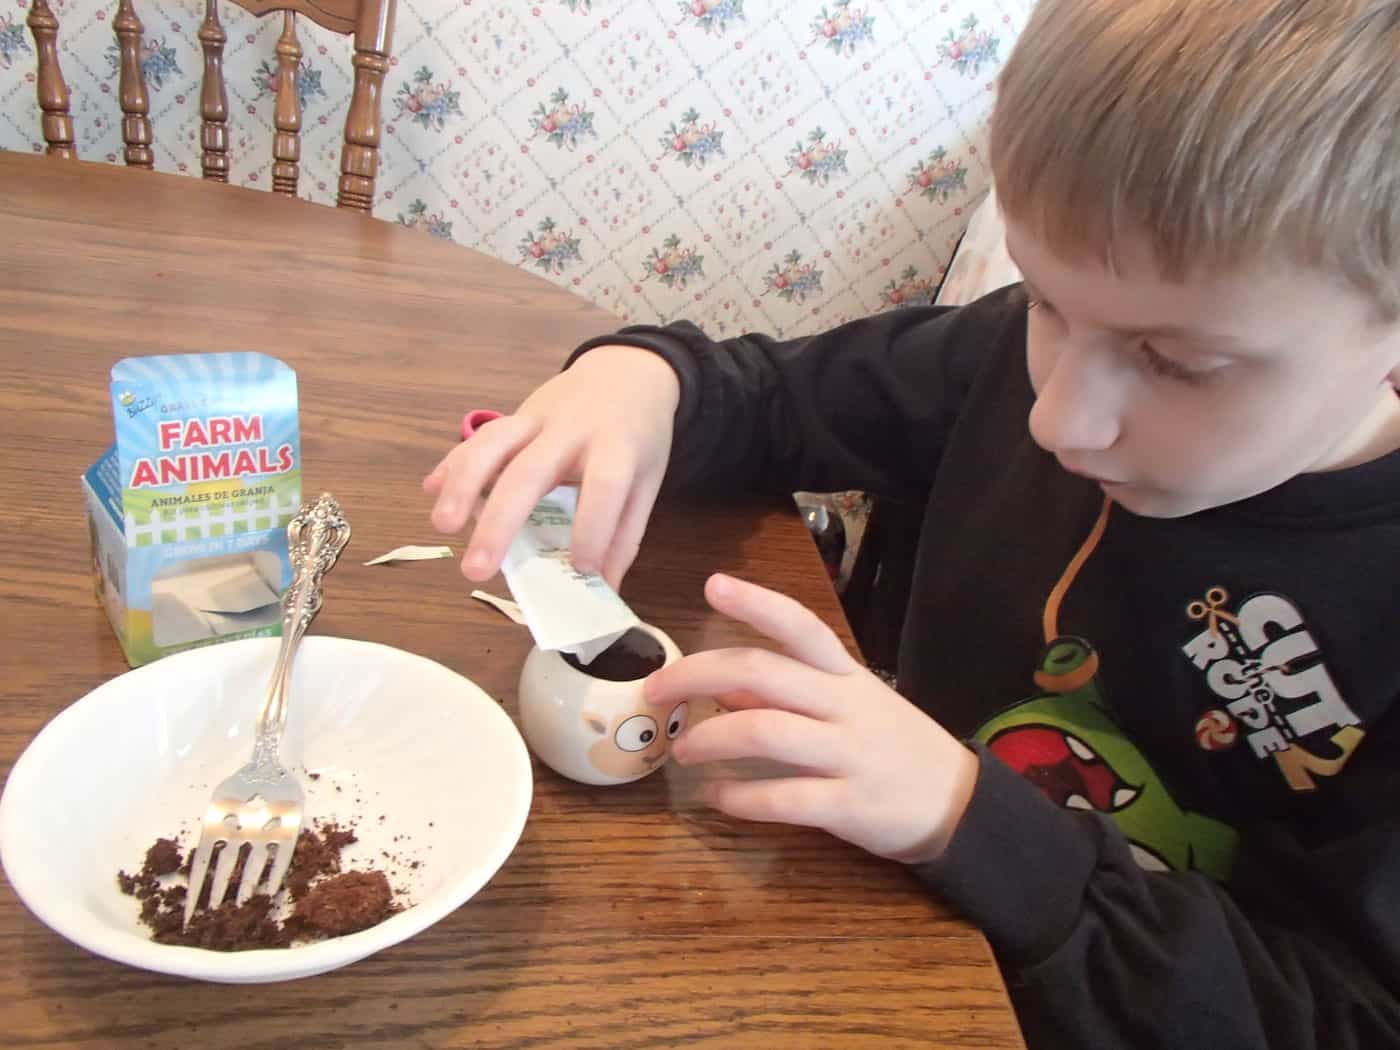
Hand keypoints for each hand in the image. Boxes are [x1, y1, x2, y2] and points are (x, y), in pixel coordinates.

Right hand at [423, 346, 679, 587]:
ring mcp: (538, 417)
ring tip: (443, 526)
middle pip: (530, 471)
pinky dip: (453, 462)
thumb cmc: (638, 435)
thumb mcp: (647, 480)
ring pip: (492, 445)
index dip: (592, 528)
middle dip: (500, 522)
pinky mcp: (515, 413)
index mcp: (617, 446)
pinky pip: (479, 437)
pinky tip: (431, 489)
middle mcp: (573, 429)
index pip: (604, 485)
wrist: (625, 369)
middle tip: (477, 570)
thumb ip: (625, 534)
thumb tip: (603, 590)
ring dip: (462, 485)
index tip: (580, 568)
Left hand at [645, 574, 978, 863]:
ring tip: (681, 752)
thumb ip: (789, 695)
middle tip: (655, 690)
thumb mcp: (850, 706)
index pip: (800, 625)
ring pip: (766, 731)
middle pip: (762, 674)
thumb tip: (722, 690)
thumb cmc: (894, 748)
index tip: (714, 584)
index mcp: (845, 675)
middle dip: (698, 675)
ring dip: (710, 738)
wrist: (960, 807)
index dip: (756, 603)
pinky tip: (717, 799)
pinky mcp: (850, 806)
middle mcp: (845, 705)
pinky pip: (784, 797)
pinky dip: (740, 798)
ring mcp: (849, 754)